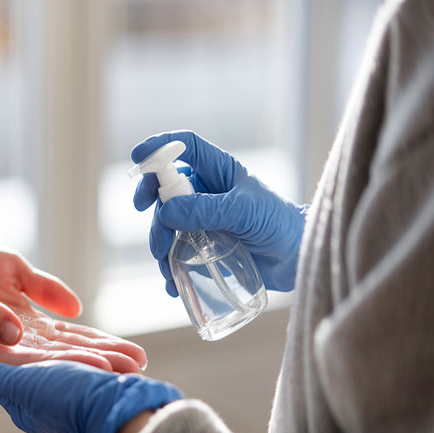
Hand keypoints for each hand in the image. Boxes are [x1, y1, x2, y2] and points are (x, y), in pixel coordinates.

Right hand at [0, 232, 146, 372]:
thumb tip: (15, 332)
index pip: (32, 361)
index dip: (67, 364)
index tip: (102, 367)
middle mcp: (4, 347)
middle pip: (56, 359)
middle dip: (95, 363)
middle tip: (134, 368)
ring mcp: (17, 335)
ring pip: (64, 347)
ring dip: (99, 353)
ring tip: (137, 360)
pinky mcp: (24, 319)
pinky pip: (61, 331)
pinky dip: (87, 336)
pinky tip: (115, 345)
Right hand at [132, 130, 307, 293]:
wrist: (296, 259)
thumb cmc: (279, 224)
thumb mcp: (245, 212)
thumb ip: (208, 210)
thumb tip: (166, 212)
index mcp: (218, 171)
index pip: (183, 148)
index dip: (159, 147)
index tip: (137, 158)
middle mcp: (205, 191)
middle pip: (164, 189)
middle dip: (152, 209)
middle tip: (155, 234)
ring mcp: (201, 219)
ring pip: (165, 224)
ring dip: (159, 244)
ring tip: (166, 268)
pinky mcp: (201, 246)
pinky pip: (175, 251)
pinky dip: (168, 267)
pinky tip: (172, 284)